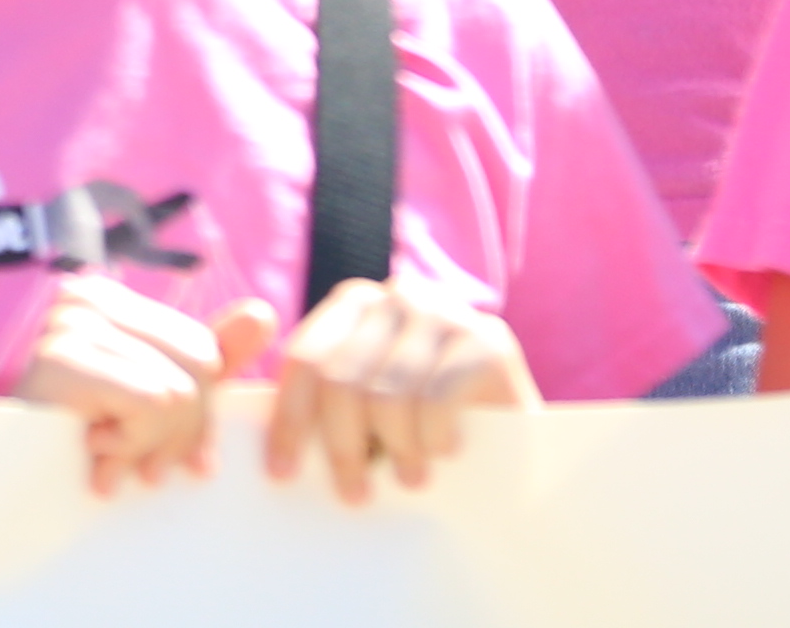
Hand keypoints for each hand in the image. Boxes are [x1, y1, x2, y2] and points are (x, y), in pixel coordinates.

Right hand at [11, 278, 269, 495]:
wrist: (3, 492)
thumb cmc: (76, 449)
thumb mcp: (152, 404)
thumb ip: (208, 359)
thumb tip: (264, 314)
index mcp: (108, 300)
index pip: (203, 350)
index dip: (199, 417)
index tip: (170, 457)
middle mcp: (85, 297)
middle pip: (198, 366)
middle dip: (179, 435)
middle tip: (139, 467)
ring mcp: (68, 323)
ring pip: (177, 392)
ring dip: (146, 447)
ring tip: (106, 460)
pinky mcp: (60, 360)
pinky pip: (152, 404)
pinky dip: (129, 444)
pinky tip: (92, 453)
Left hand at [260, 272, 533, 501]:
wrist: (516, 441)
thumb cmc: (425, 429)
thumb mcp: (367, 411)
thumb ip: (327, 409)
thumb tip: (273, 455)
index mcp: (356, 303)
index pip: (305, 359)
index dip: (289, 421)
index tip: (282, 475)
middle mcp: (399, 295)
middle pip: (341, 380)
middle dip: (342, 448)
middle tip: (356, 494)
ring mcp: (447, 312)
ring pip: (386, 396)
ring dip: (396, 451)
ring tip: (410, 480)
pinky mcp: (489, 341)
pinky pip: (436, 403)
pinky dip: (433, 440)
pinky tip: (445, 454)